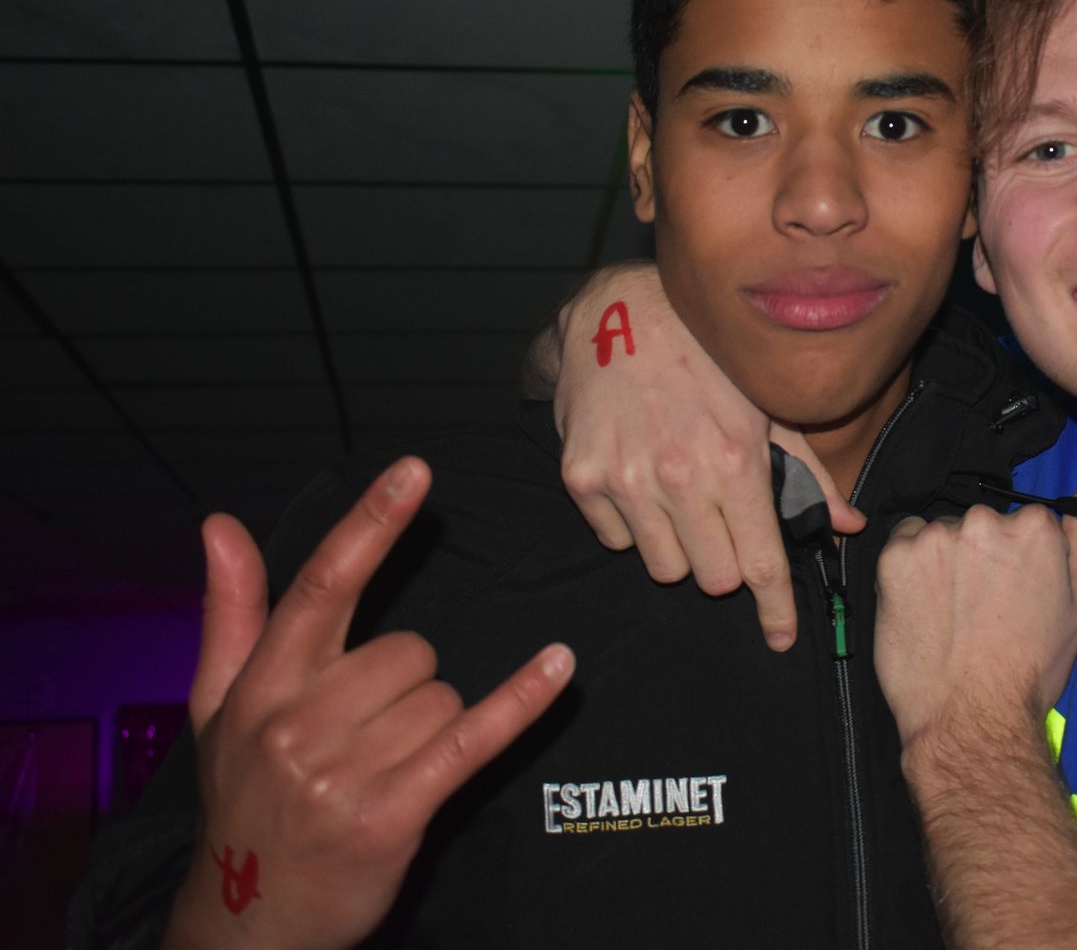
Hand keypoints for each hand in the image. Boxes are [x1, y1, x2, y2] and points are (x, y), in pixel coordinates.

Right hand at [163, 458, 573, 949]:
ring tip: (385, 767)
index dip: (372, 524)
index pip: (323, 586)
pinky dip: (520, 702)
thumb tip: (221, 526)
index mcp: (262, 685)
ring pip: (440, 695)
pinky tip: (557, 667)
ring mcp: (344, 770)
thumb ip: (231, 612)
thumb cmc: (245, 801)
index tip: (416, 470)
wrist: (248, 920)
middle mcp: (298, 721)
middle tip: (368, 735)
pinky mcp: (392, 812)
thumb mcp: (219, 708)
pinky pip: (472, 736)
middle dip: (406, 685)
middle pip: (410, 651)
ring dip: (430, 725)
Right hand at [553, 262, 861, 650]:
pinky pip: (616, 540)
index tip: (781, 638)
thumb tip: (849, 524)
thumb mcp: (767, 407)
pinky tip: (641, 477)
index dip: (776, 611)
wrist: (620, 313)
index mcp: (736, 461)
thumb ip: (807, 475)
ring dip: (679, 545)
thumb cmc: (707, 359)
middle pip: (713, 580)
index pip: (762, 564)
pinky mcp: (583, 478)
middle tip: (722, 524)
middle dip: (726, 563)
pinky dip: (632, 524)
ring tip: (679, 494)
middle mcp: (681, 477)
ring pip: (664, 566)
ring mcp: (627, 480)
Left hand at [874, 502, 1076, 751]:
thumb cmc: (1031, 669)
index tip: (1012, 587)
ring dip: (944, 559)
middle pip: (982, 524)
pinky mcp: (895, 557)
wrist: (971, 717)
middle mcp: (984, 521)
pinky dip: (910, 567)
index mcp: (1035, 529)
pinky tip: (923, 606)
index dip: (1019, 557)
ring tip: (950, 611)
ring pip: (942, 534)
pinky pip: (904, 545)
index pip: (1026, 521)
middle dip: (981, 554)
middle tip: (980, 605)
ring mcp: (936, 538)